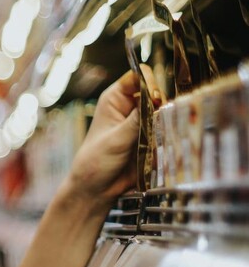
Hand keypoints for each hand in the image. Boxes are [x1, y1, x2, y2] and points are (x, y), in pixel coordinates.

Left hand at [64, 66, 161, 209]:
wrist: (97, 189)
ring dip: (168, 120)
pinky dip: (171, 134)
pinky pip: (168, 129)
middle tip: (160, 120)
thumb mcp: (115, 140)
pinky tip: (168, 143)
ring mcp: (142, 122)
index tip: (155, 98)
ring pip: (165, 111)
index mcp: (115, 99)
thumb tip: (157, 102)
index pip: (138, 77)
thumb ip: (136, 121)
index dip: (149, 83)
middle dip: (162, 104)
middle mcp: (130, 107)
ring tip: (163, 134)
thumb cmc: (96, 162)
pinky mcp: (152, 137)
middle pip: (157, 92)